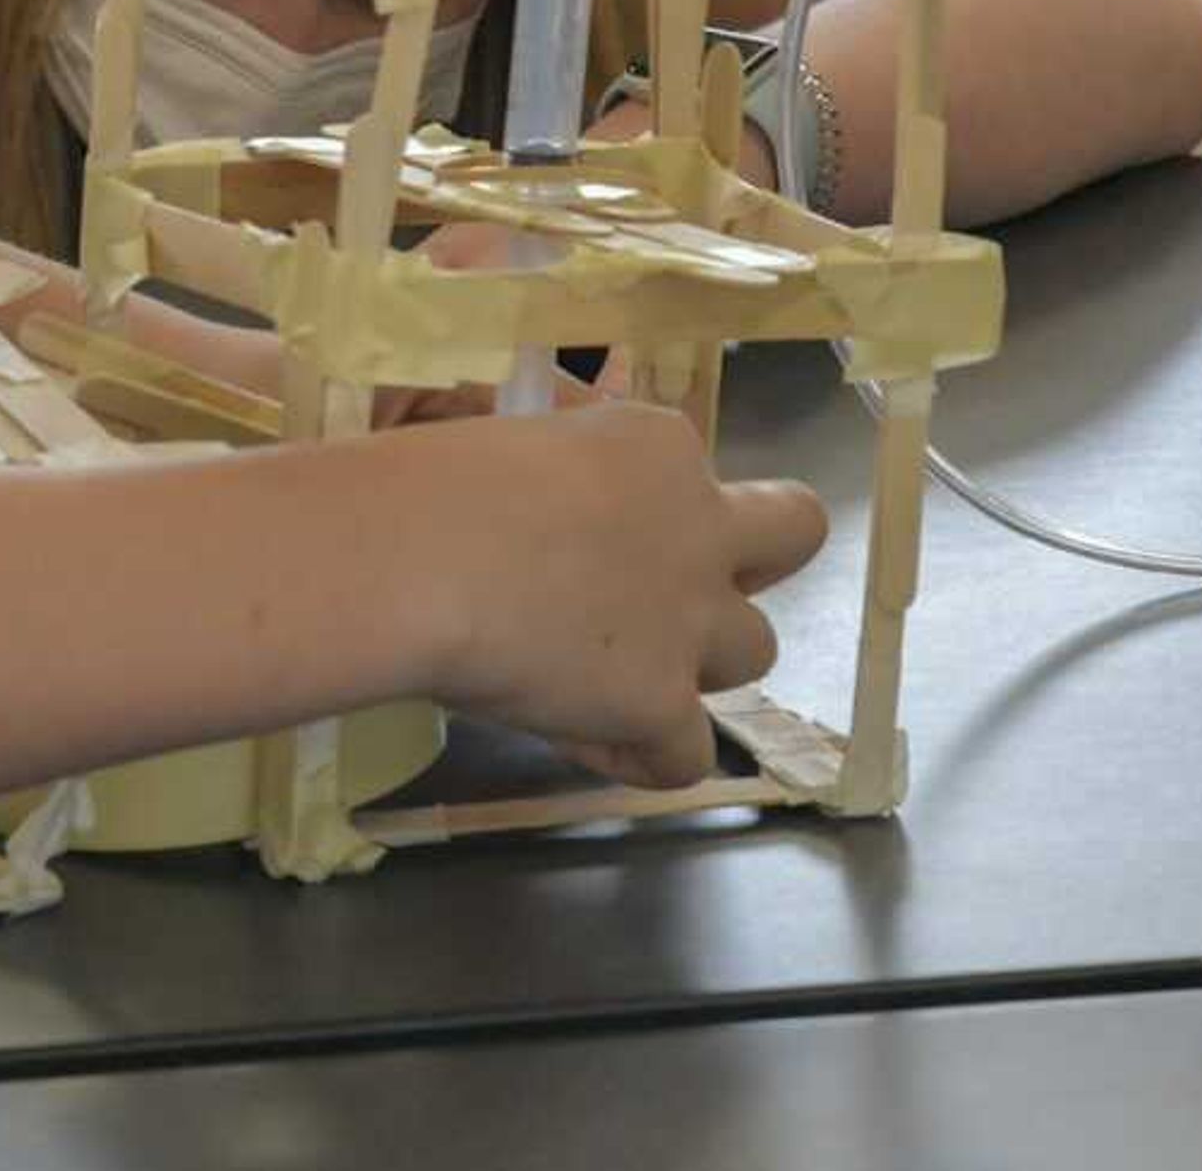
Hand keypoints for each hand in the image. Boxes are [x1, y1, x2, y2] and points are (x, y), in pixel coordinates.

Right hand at [415, 405, 826, 788]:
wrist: (408, 559)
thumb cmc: (420, 482)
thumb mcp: (498, 447)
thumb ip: (548, 481)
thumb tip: (527, 520)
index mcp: (652, 445)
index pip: (689, 471)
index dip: (649, 505)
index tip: (583, 529)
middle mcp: (697, 526)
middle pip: (792, 533)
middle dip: (754, 560)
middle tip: (676, 588)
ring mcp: (689, 619)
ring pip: (756, 651)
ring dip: (696, 662)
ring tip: (613, 676)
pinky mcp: (661, 703)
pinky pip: (686, 755)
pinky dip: (640, 755)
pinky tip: (579, 740)